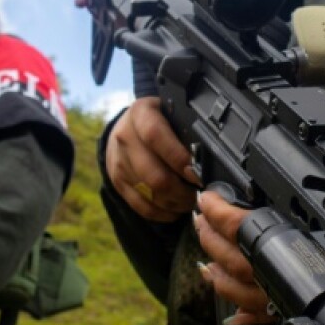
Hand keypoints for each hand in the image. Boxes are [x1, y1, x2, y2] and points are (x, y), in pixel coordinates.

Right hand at [105, 97, 198, 221]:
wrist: (124, 127)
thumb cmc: (157, 119)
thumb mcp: (169, 111)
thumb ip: (185, 127)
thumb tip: (207, 156)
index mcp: (140, 114)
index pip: (156, 137)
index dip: (179, 158)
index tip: (198, 173)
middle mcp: (125, 138)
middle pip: (154, 175)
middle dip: (182, 191)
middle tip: (200, 194)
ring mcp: (119, 162)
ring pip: (149, 193)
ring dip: (175, 204)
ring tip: (190, 202)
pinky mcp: (117, 181)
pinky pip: (140, 205)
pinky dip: (161, 213)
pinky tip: (175, 210)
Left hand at [194, 190, 274, 324]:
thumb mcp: (307, 224)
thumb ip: (271, 217)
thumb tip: (239, 208)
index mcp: (275, 246)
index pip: (234, 224)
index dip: (216, 209)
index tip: (205, 199)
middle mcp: (266, 274)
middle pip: (227, 254)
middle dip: (209, 235)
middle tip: (200, 220)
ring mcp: (269, 298)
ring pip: (231, 285)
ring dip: (215, 271)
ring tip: (208, 260)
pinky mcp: (278, 315)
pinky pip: (251, 315)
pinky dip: (239, 310)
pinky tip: (232, 311)